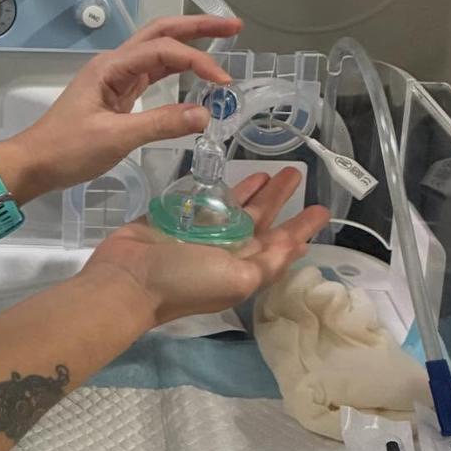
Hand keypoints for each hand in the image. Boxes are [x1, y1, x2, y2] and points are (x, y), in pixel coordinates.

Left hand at [0, 16, 241, 199]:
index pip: (162, 50)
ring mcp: (116, 79)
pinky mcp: (118, 95)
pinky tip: (194, 73)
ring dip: (189, 45)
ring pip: (157, 52)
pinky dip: (176, 69)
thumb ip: (161, 124)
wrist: (34, 164)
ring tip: (222, 40)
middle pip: (160, 34)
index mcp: (110, 67)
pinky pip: (152, 74)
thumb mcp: (115, 138)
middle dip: (196, 27)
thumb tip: (205, 114)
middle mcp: (114, 65)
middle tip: (233, 26)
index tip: (223, 81)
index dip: (196, 60)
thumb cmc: (67, 149)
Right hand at [86, 169, 328, 325]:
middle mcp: (228, 251)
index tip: (322, 210)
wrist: (128, 279)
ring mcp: (203, 234)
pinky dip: (220, 188)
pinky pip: (206, 199)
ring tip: (271, 169)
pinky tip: (230, 175)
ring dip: (255, 190)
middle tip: (296, 173)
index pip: (282, 246)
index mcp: (245, 268)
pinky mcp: (178, 218)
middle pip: (262, 221)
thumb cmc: (185, 281)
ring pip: (236, 207)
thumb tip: (295, 246)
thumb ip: (268, 261)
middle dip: (281, 200)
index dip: (302, 229)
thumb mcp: (238, 278)